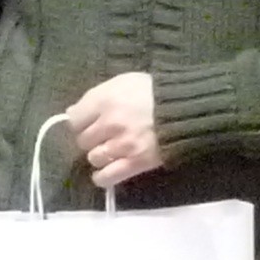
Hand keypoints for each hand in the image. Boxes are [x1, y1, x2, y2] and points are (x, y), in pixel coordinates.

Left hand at [63, 71, 162, 187]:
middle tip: (101, 136)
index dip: (80, 122)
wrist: (187, 108)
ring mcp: (122, 145)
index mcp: (105, 99)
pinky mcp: (136, 163)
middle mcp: (110, 123)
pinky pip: (108, 177)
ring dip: (99, 155)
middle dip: (90, 138)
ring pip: (94, 157)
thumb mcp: (122, 82)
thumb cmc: (153, 90)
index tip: (87, 123)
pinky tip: (104, 173)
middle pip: (82, 139)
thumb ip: (96, 96)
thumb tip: (72, 112)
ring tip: (110, 151)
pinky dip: (102, 177)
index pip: (74, 119)